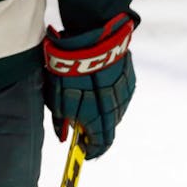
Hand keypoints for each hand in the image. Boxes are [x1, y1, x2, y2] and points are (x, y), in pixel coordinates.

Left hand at [42, 10, 137, 158]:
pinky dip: (111, 99)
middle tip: (88, 135)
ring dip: (105, 116)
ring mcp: (124, 93)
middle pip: (110, 130)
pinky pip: (121, 96)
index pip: (99, 143)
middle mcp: (114, 108)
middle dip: (99, 135)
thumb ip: (62, 118)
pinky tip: (101, 91)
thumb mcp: (57, 94)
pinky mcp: (129, 78)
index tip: (86, 153)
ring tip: (92, 109)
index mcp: (96, 115)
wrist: (92, 33)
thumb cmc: (69, 64)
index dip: (92, 150)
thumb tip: (64, 134)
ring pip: (116, 113)